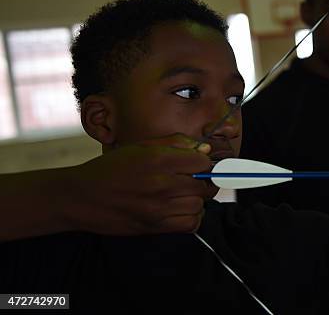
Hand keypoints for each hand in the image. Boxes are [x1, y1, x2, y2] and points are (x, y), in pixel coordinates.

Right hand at [57, 134, 216, 235]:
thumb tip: (204, 148)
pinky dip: (192, 218)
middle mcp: (161, 184)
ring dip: (197, 200)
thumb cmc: (110, 169)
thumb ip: (175, 144)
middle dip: (203, 181)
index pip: (202, 161)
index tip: (197, 163)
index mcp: (158, 160)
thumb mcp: (140, 147)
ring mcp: (158, 208)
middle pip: (204, 185)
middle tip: (193, 179)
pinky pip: (190, 225)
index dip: (203, 161)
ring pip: (200, 205)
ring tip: (185, 194)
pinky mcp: (155, 227)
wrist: (81, 198)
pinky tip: (181, 209)